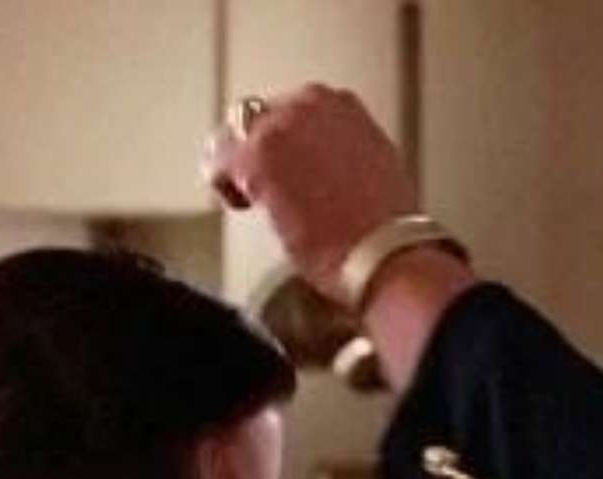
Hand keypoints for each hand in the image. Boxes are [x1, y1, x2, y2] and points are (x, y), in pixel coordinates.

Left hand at [204, 84, 418, 305]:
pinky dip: (223, 183)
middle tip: (273, 191)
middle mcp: (311, 103)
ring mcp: (281, 127)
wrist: (385, 251)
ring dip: (241, 165)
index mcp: (343, 106)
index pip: (294, 112)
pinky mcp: (256, 157)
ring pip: (233, 135)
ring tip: (258, 199)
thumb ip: (344, 155)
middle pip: (259, 118)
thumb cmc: (385, 229)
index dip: (290, 147)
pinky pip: (216, 161)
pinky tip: (243, 205)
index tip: (295, 174)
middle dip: (263, 153)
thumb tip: (322, 168)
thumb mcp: (374, 171)